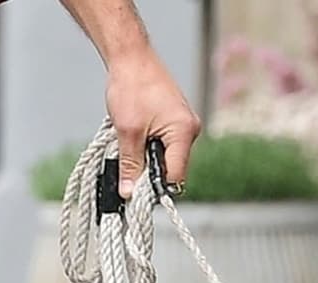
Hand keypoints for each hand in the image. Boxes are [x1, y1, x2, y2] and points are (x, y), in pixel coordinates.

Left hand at [105, 50, 200, 198]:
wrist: (131, 56)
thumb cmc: (132, 85)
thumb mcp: (127, 132)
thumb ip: (131, 165)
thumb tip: (130, 192)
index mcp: (184, 132)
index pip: (175, 175)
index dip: (156, 186)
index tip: (137, 191)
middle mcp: (190, 130)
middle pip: (173, 168)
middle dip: (151, 171)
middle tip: (129, 167)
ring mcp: (184, 125)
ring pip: (168, 157)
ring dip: (148, 157)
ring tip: (131, 143)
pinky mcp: (176, 121)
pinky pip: (166, 144)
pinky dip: (150, 146)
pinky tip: (137, 136)